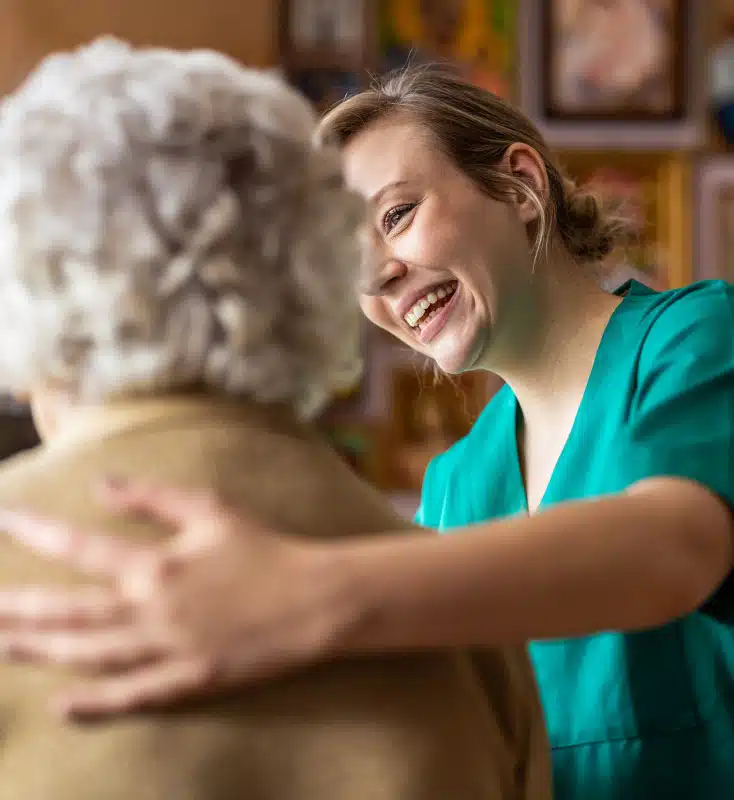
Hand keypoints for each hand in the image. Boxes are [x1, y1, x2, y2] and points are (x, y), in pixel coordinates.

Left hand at [0, 481, 343, 718]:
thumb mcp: (210, 509)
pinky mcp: (188, 681)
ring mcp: (168, 650)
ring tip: (0, 644)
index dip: (36, 533)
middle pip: (69, 612)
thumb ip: (153, 496)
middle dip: (16, 608)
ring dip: (40, 651)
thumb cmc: (264, 548)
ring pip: (88, 655)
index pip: (81, 548)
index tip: (4, 520)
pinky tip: (60, 705)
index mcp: (158, 564)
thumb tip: (101, 485)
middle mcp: (152, 610)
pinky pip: (132, 696)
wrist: (313, 599)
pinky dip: (94, 705)